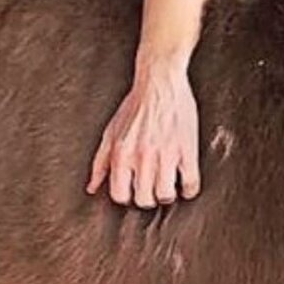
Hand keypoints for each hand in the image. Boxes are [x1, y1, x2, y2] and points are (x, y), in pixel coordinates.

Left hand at [86, 61, 199, 207]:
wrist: (159, 83)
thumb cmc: (134, 107)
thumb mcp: (110, 133)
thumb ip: (100, 163)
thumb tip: (92, 187)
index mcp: (121, 154)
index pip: (119, 195)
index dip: (126, 196)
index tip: (133, 189)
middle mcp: (141, 157)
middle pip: (144, 200)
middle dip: (147, 197)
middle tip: (151, 187)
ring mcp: (165, 155)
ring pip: (166, 196)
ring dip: (166, 194)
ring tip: (166, 183)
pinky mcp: (186, 151)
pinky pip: (191, 185)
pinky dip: (188, 189)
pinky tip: (183, 180)